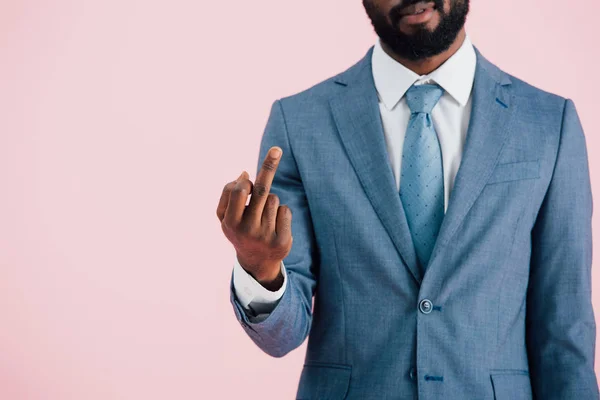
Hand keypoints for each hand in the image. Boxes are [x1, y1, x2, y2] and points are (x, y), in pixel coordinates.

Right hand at [216, 146, 292, 289]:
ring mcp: (265, 236)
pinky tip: (275, 225)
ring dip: (270, 201)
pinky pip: (285, 210)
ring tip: (264, 217)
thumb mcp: (225, 216)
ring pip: (273, 199)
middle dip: (269, 167)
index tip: (249, 173)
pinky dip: (282, 213)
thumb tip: (244, 174)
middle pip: (261, 190)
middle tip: (276, 149)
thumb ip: (228, 194)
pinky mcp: (282, 241)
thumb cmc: (239, 230)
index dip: (245, 182)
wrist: (256, 262)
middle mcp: (247, 229)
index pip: (239, 191)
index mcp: (230, 222)